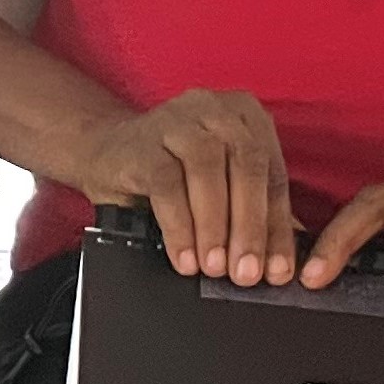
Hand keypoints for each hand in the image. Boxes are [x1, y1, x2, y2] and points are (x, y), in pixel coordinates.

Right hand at [60, 89, 298, 285]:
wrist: (103, 152)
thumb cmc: (170, 172)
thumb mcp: (219, 184)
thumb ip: (251, 209)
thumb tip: (280, 261)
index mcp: (246, 115)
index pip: (272, 174)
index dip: (277, 227)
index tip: (277, 271)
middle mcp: (215, 110)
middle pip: (247, 166)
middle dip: (250, 226)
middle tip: (247, 273)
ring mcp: (177, 121)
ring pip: (207, 172)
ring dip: (214, 226)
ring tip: (214, 267)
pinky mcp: (142, 143)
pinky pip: (166, 185)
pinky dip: (179, 226)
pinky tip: (184, 257)